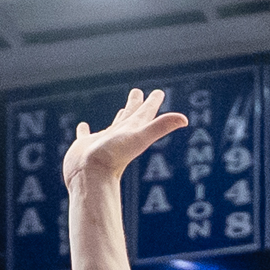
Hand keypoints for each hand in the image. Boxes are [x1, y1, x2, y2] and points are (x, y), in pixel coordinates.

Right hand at [64, 87, 188, 195]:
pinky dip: (84, 130)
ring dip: (117, 117)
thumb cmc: (113, 157)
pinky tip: (83, 126)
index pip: (146, 113)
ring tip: (121, 110)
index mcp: (133, 131)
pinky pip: (85, 135)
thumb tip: (185, 119)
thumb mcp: (140, 137)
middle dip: (136, 104)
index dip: (153, 102)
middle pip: (131, 116)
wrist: (90, 177)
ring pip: (112, 126)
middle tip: (137, 92)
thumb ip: (161, 126)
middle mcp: (119, 136)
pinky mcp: (84, 146)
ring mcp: (102, 141)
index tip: (158, 92)